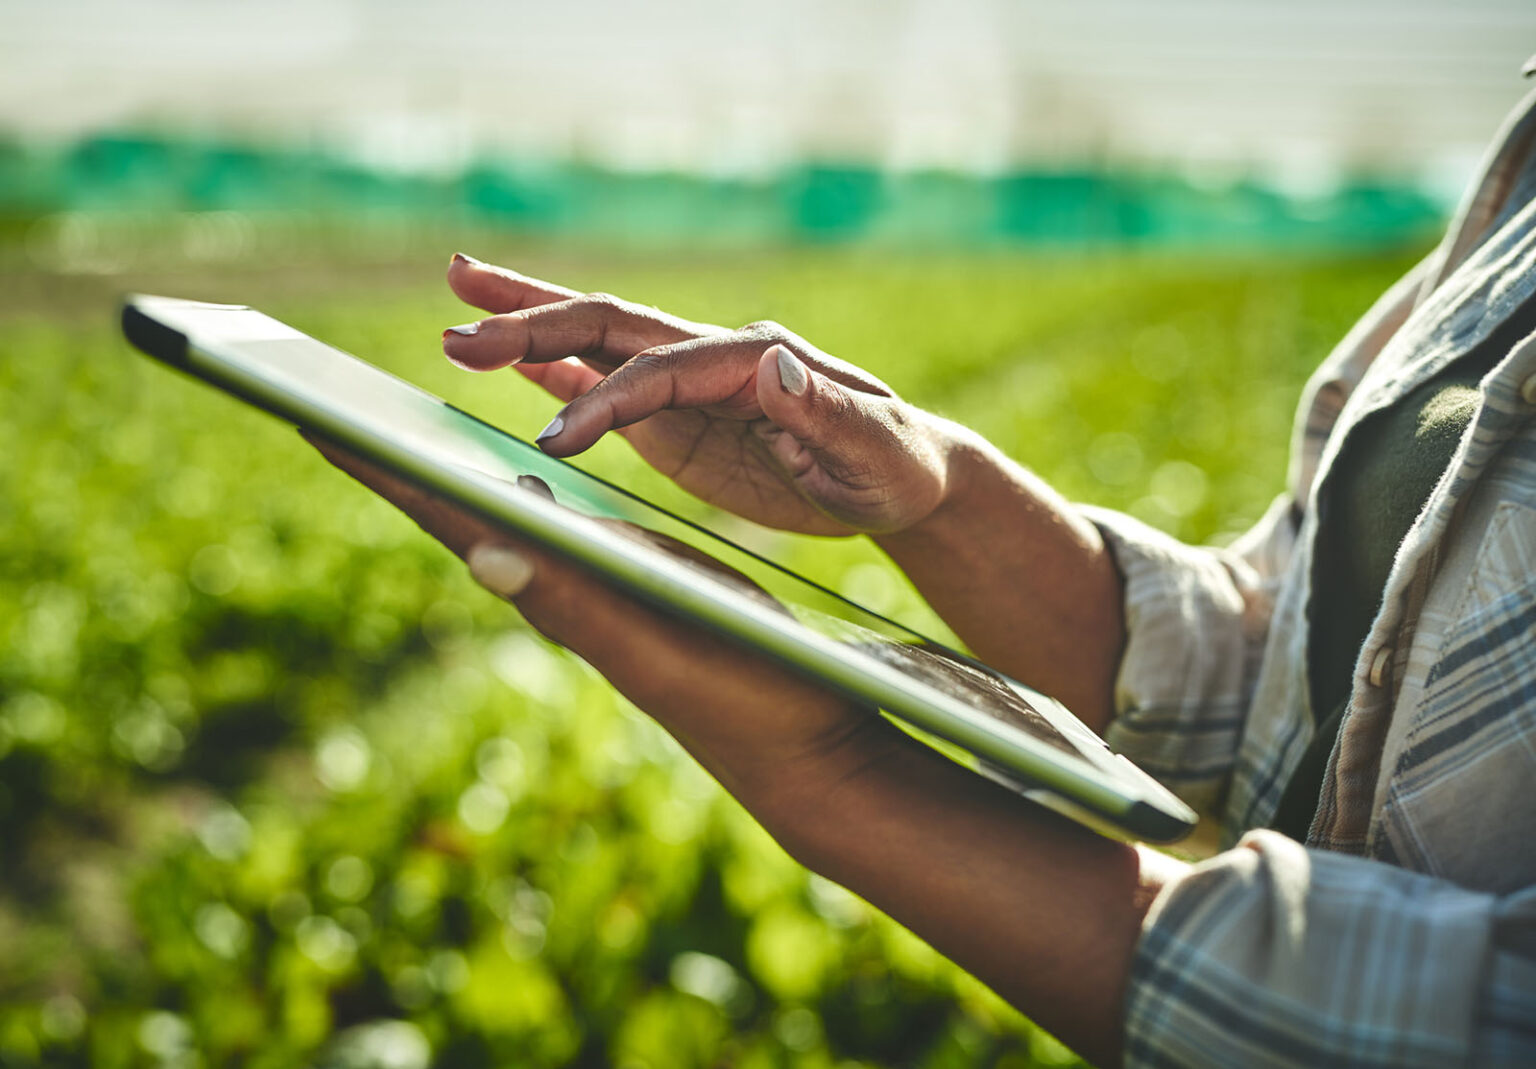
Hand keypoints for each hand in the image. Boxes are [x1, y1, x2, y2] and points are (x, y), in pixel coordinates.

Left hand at [303, 434, 902, 817]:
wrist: (807, 752)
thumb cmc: (749, 694)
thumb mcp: (661, 641)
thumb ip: (579, 599)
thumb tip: (485, 552)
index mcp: (561, 594)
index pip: (453, 520)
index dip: (384, 470)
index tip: (310, 414)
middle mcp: (566, 592)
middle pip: (462, 515)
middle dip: (398, 461)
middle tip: (332, 404)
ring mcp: (599, 593)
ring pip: (504, 521)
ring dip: (449, 474)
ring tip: (400, 428)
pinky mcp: (637, 592)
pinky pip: (559, 530)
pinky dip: (520, 490)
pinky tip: (519, 476)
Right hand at [441, 255, 957, 535]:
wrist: (900, 475)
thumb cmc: (895, 467)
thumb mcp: (876, 449)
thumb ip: (826, 410)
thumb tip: (772, 360)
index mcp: (754, 360)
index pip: (661, 371)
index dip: (604, 399)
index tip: (554, 442)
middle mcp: (713, 357)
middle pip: (610, 326)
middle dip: (533, 323)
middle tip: (457, 325)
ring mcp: (690, 382)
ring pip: (597, 342)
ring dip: (528, 328)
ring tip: (454, 319)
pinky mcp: (680, 414)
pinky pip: (608, 382)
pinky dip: (555, 370)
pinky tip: (509, 361)